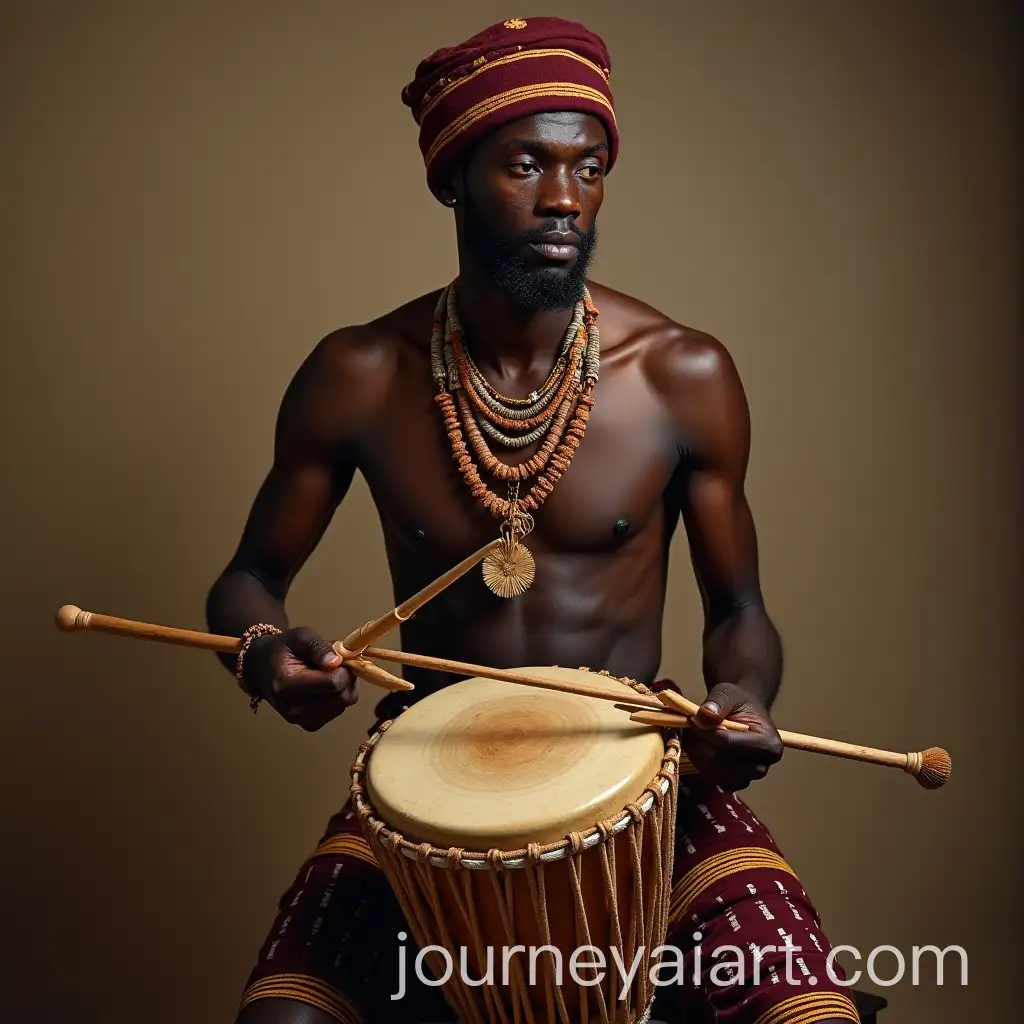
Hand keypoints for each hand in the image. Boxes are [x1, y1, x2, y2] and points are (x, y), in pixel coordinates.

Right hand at [242, 626, 356, 730]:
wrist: (262, 667)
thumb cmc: (282, 649)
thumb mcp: (299, 636)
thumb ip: (318, 647)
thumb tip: (336, 663)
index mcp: (287, 685)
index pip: (332, 684)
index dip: (343, 669)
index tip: (337, 659)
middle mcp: (292, 708)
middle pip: (341, 698)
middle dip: (346, 679)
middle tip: (335, 665)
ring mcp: (300, 719)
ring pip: (342, 705)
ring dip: (343, 688)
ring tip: (327, 675)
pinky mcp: (308, 725)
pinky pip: (337, 711)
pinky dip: (337, 698)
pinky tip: (325, 687)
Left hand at [678, 682, 783, 790]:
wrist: (742, 715)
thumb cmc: (738, 703)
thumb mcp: (729, 693)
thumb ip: (718, 701)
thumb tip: (705, 715)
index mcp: (769, 745)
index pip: (729, 743)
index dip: (706, 731)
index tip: (692, 718)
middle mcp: (761, 767)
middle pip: (719, 759)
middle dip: (699, 741)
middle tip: (691, 724)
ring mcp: (746, 778)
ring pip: (711, 770)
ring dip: (696, 750)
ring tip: (695, 732)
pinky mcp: (731, 783)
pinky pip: (708, 775)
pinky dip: (698, 759)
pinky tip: (698, 743)